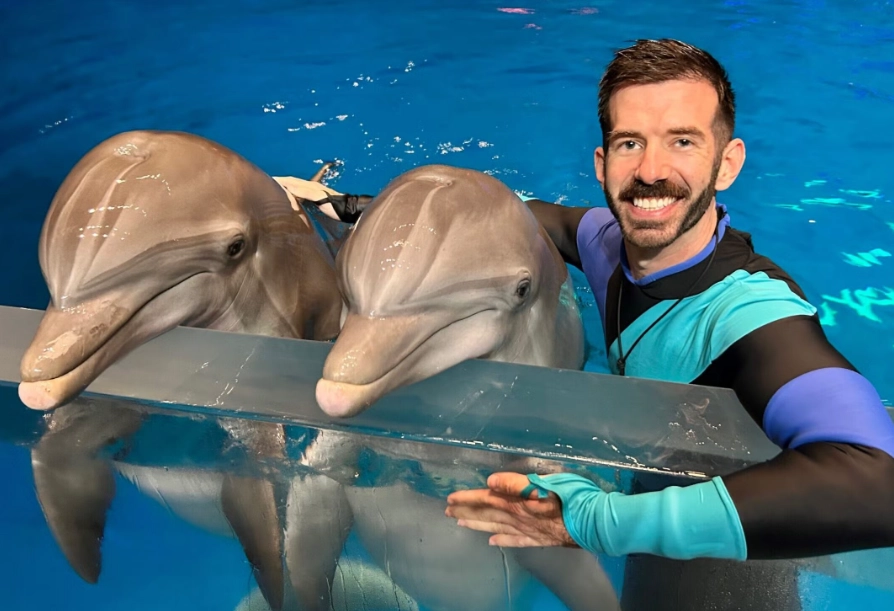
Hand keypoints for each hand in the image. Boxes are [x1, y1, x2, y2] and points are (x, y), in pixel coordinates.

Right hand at [273, 175, 341, 202]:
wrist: (349, 210)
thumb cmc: (335, 206)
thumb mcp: (320, 198)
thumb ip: (305, 192)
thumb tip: (288, 187)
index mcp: (310, 186)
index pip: (291, 181)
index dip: (280, 181)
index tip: (268, 181)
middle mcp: (311, 187)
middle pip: (293, 182)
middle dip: (281, 182)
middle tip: (269, 185)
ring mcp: (314, 193)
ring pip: (297, 188)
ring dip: (287, 188)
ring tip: (276, 191)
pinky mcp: (316, 200)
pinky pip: (301, 195)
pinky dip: (293, 195)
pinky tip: (292, 199)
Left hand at [445, 472, 576, 547]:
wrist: (595, 522)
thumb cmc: (573, 496)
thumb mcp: (545, 481)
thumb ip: (516, 483)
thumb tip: (490, 481)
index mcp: (518, 502)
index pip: (486, 498)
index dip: (468, 498)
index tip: (450, 498)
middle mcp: (518, 518)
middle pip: (487, 514)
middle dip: (466, 512)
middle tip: (447, 512)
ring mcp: (528, 531)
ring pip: (496, 528)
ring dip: (478, 525)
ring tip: (461, 524)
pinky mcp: (539, 540)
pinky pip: (516, 542)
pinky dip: (502, 541)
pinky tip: (493, 543)